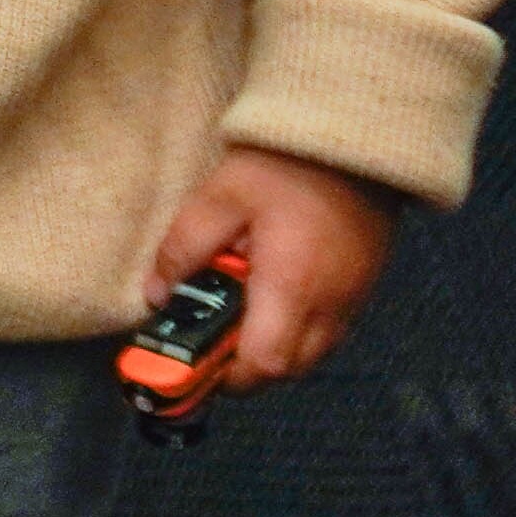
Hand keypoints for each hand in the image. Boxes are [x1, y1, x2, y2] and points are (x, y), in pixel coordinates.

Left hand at [143, 146, 399, 391]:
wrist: (351, 142)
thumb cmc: (287, 167)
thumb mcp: (218, 198)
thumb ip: (183, 249)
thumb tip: (157, 294)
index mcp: (293, 287)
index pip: (264, 363)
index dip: (227, 374)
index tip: (196, 361)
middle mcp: (330, 306)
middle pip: (286, 370)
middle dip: (245, 365)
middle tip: (211, 333)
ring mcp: (351, 301)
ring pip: (309, 355)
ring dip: (270, 346)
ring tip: (238, 307)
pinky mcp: (359, 290)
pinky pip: (326, 332)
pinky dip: (294, 329)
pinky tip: (269, 293)